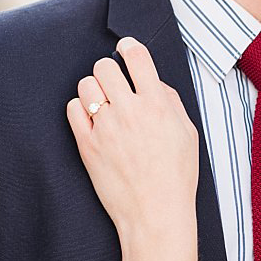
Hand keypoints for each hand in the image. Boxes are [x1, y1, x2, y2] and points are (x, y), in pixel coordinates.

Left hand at [65, 37, 200, 247]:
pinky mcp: (87, 144)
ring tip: (103, 104)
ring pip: (86, 86)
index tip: (126, 48)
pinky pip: (72, 109)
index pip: (138, 58)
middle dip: (109, 71)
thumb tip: (153, 83)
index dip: (130, 47)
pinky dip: (81, 109)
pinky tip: (92, 120)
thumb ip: (171, 103)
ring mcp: (105, 128)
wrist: (156, 213)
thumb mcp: (188, 134)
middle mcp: (129, 112)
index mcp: (157, 106)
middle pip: (105, 67)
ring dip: (94, 90)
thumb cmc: (177, 176)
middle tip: (114, 83)